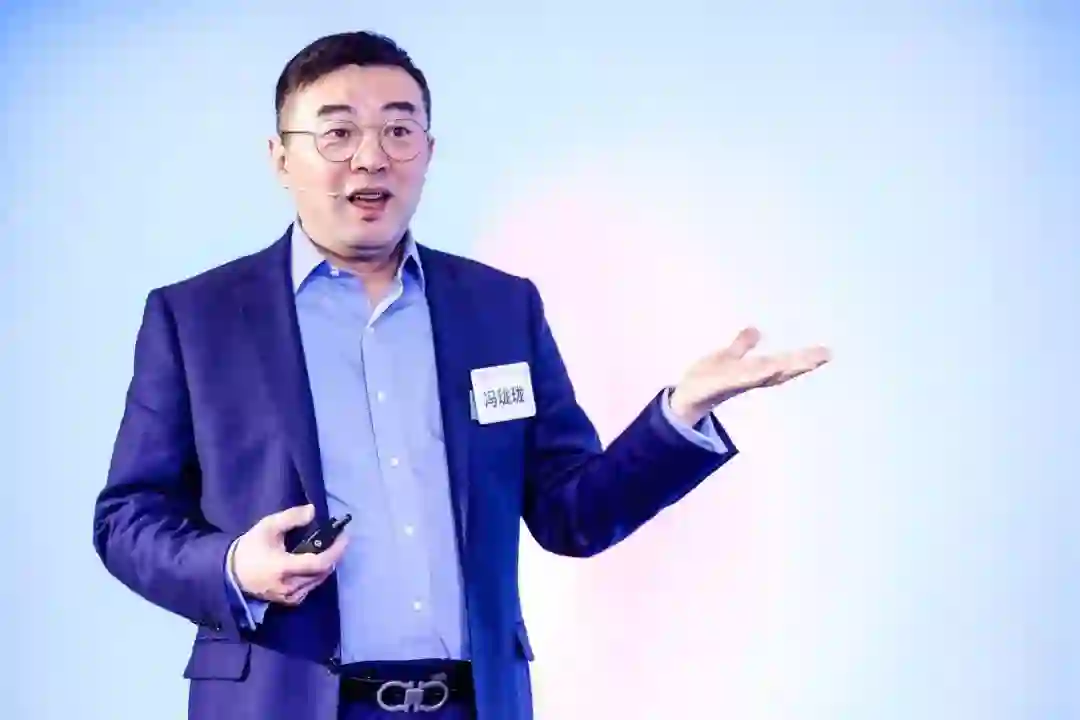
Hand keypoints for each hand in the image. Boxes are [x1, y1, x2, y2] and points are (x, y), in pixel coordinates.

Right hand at [232, 504, 348, 606]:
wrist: (231, 573)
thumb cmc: (250, 548)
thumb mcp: (267, 527)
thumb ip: (291, 518)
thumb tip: (313, 511)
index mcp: (283, 568)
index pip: (319, 563)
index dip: (336, 550)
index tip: (344, 536)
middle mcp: (289, 586)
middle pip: (322, 572)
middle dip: (334, 555)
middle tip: (338, 539)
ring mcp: (289, 597)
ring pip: (318, 581)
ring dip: (327, 565)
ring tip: (329, 548)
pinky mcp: (289, 602)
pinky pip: (311, 588)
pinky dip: (317, 575)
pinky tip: (316, 563)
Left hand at [669, 327, 830, 424]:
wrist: (684, 397)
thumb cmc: (707, 378)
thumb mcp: (726, 357)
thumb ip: (741, 346)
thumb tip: (756, 329)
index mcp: (753, 372)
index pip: (783, 365)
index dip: (805, 359)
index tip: (827, 353)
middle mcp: (749, 378)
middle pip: (780, 370)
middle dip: (802, 363)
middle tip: (825, 355)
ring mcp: (735, 381)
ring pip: (763, 374)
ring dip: (782, 367)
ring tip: (803, 361)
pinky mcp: (719, 384)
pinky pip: (738, 378)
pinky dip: (753, 374)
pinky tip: (768, 367)